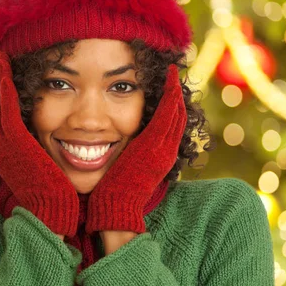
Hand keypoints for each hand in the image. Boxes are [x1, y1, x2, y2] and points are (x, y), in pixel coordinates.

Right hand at [0, 51, 78, 237]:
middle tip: (0, 60)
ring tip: (3, 58)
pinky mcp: (12, 145)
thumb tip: (55, 144)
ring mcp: (1, 147)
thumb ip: (43, 155)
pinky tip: (7, 72)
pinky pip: (3, 109)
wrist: (55, 218)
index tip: (6, 75)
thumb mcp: (45, 171)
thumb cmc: (57, 198)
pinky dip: (2, 89)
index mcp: (5, 155)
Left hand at [85, 64, 186, 233]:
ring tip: (172, 73)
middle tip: (173, 75)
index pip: (168, 126)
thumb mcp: (121, 173)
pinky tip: (169, 81)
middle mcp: (165, 152)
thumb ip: (122, 159)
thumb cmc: (111, 198)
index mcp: (157, 158)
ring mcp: (163, 149)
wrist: (114, 213)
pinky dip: (170, 97)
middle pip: (177, 116)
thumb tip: (108, 148)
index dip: (170, 106)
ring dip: (175, 91)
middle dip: (175, 94)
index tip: (165, 89)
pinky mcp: (155, 146)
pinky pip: (167, 115)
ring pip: (175, 113)